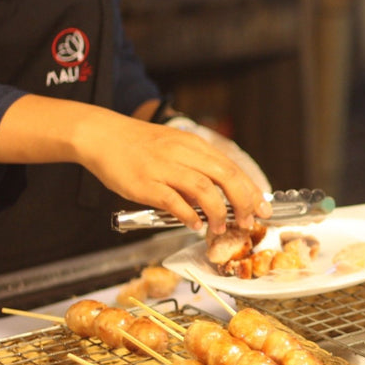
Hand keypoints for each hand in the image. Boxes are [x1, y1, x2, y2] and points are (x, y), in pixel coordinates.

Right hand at [75, 112, 270, 233]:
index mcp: (194, 145)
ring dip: (219, 213)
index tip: (263, 207)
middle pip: (226, 177)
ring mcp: (164, 168)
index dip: (251, 190)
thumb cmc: (139, 146)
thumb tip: (220, 194)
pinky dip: (189, 215)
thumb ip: (198, 167)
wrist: (101, 135)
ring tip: (221, 228)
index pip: (232, 168)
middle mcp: (183, 154)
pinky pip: (173, 201)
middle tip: (249, 222)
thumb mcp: (176, 147)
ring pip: (204, 189)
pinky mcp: (145, 183)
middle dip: (244, 202)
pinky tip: (195, 225)